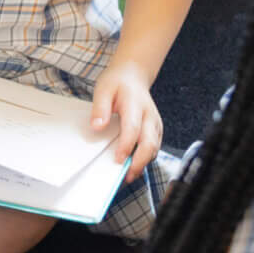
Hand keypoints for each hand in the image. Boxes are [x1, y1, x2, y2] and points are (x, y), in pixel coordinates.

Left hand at [91, 61, 163, 181]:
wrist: (133, 76)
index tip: (118, 159)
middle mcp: (150, 115)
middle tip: (126, 176)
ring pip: (154, 148)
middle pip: (150, 142)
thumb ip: (100, 108)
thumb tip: (97, 127)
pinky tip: (133, 166)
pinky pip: (154, 147)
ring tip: (128, 176)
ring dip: (143, 164)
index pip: (133, 128)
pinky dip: (145, 159)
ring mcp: (155, 123)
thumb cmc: (117, 83)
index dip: (126, 145)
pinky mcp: (156, 129)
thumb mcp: (103, 89)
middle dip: (139, 162)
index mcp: (136, 104)